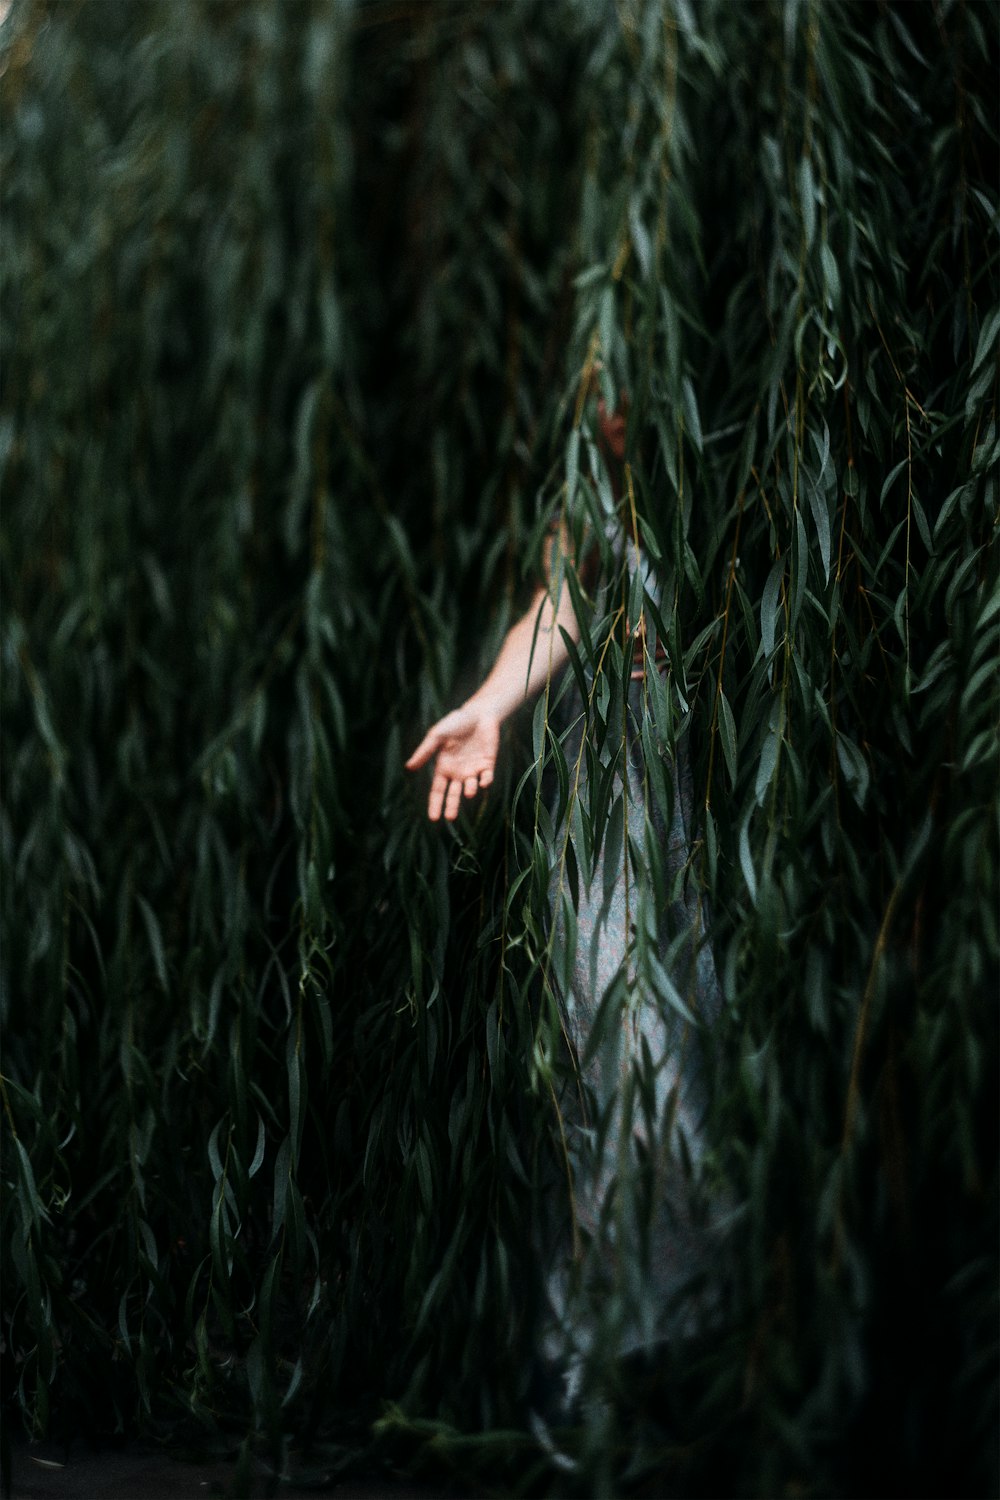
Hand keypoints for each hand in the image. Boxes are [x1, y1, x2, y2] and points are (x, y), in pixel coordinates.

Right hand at [405, 699, 499, 820]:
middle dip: (452, 807)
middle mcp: (458, 772)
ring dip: (470, 791)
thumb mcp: (437, 735)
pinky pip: (486, 777)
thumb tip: (409, 767)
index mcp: (443, 767)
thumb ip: (425, 751)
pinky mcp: (488, 764)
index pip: (437, 791)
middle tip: (451, 819)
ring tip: (468, 792)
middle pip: (453, 794)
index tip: (434, 819)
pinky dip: (485, 781)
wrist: (478, 713)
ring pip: (470, 787)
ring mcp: (473, 769)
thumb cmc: (455, 722)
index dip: (435, 804)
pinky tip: (483, 782)